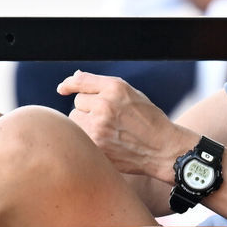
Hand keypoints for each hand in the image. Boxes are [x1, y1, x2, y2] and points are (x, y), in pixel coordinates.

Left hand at [57, 71, 195, 180]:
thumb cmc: (149, 120)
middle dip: (89, 108)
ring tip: (108, 130)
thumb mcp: (132, 94)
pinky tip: (106, 142)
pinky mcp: (95, 145)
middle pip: (78, 102)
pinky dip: (88, 139)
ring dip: (86, 123)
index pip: (81, 81)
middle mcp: (105, 104)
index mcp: (116, 88)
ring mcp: (98, 126)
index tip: (63, 88)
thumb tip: (74, 77)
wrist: (164, 149)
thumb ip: (103, 86)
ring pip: (75, 120)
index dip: (69, 84)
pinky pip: (80, 137)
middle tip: (109, 117)